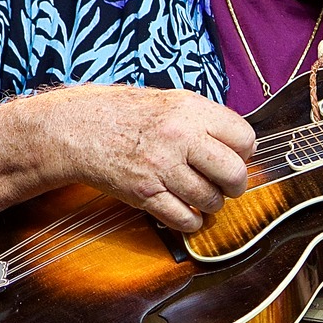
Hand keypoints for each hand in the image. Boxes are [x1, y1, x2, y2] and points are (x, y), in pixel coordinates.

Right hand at [33, 84, 255, 231]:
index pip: (244, 138)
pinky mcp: (144, 192)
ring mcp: (161, 167)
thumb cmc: (125, 114)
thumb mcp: (170, 101)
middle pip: (234, 172)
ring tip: (203, 197)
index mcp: (190, 110)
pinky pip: (183, 218)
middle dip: (236, 185)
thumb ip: (205, 119)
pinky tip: (188, 213)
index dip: (244, 151)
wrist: (78, 128)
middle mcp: (179, 137)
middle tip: (227, 185)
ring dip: (212, 204)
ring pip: (210, 199)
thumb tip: (242, 145)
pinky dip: (191, 221)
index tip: (234, 156)